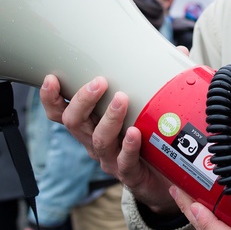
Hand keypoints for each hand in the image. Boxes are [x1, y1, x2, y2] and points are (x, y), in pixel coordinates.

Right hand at [40, 74, 176, 213]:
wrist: (166, 179)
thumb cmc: (150, 136)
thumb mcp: (149, 106)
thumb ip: (158, 78)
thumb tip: (179, 49)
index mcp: (93, 123)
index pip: (62, 111)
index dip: (51, 97)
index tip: (51, 77)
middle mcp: (95, 141)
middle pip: (74, 122)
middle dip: (83, 100)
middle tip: (100, 82)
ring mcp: (111, 159)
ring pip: (99, 140)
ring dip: (109, 118)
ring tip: (122, 99)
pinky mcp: (129, 174)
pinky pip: (124, 162)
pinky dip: (129, 147)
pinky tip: (135, 134)